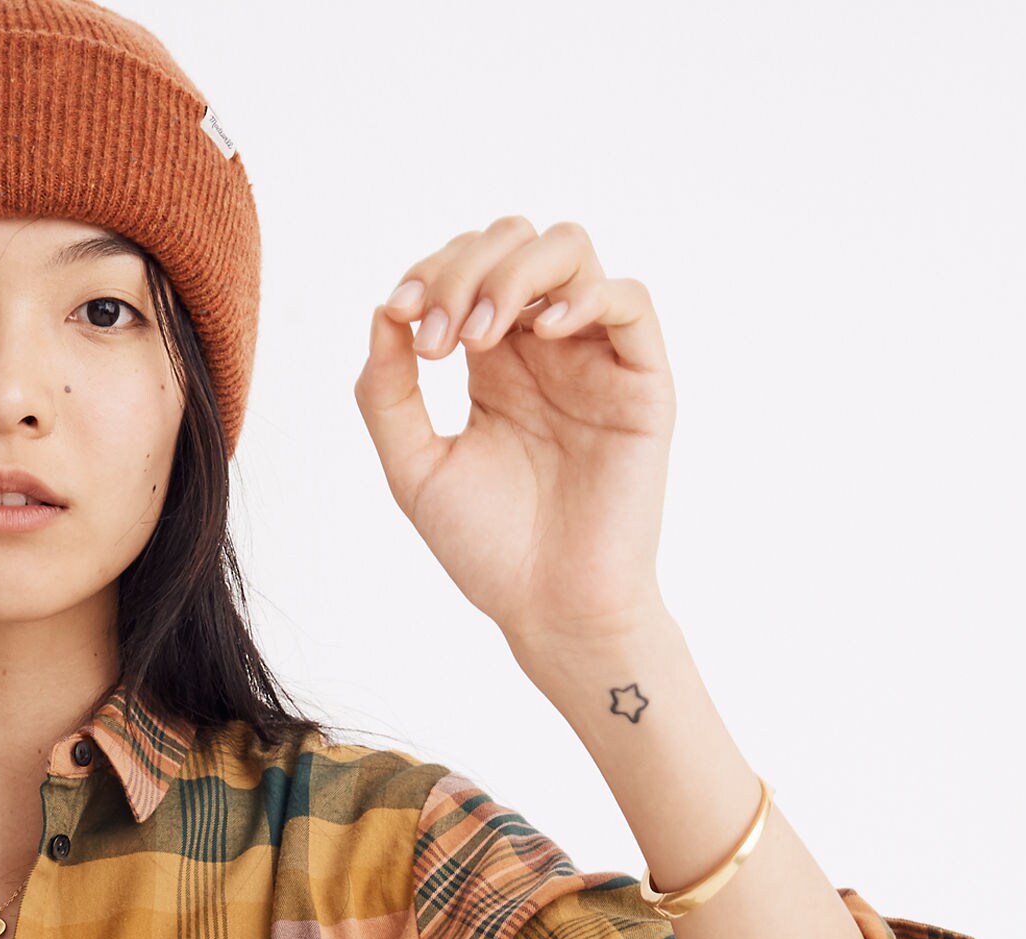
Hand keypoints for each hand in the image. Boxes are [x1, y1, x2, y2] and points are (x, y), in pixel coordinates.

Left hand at [353, 216, 674, 651]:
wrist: (550, 610)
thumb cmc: (487, 548)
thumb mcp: (414, 466)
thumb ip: (388, 392)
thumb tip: (383, 311)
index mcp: (494, 361)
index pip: (465, 269)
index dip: (428, 274)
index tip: (399, 318)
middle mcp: (545, 347)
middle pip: (513, 242)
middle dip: (464, 270)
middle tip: (440, 338)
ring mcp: (595, 358)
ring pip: (569, 250)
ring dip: (515, 273)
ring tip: (482, 334)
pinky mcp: (642, 381)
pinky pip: (630, 301)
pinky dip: (587, 297)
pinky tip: (546, 333)